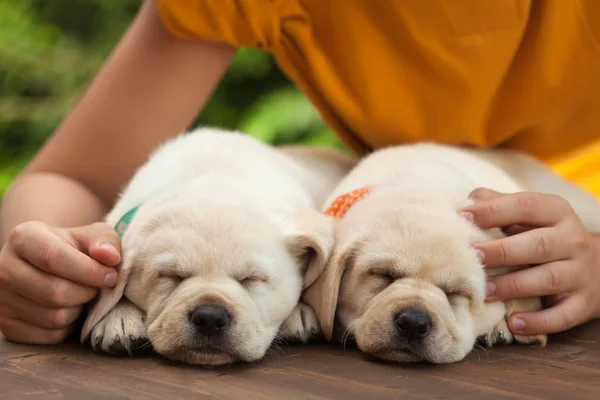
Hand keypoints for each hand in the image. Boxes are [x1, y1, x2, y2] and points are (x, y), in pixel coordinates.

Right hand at [0, 221, 120, 343]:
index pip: (54, 258)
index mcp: (23, 238)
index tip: (111, 277)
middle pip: (54, 292)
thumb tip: (110, 257)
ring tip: (82, 296)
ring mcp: (1, 298)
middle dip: (87, 293)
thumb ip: (105, 241)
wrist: (46, 264)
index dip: (89, 271)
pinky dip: (68, 327)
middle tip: (96, 287)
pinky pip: (49, 336)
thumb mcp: (92, 236)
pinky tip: (70, 309)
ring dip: (79, 310)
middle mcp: (3, 267)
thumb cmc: (74, 248)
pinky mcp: (6, 325)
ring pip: (53, 317)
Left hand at [460, 188, 599, 335]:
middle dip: (501, 251)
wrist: (596, 267)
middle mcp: (572, 240)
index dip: (493, 211)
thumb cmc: (544, 235)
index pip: (525, 206)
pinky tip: (513, 322)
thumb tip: (465, 202)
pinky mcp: (583, 303)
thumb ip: (498, 204)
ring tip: (484, 291)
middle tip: (472, 256)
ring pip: (547, 279)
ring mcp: (580, 273)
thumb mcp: (528, 215)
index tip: (462, 216)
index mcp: (556, 212)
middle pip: (538, 244)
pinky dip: (538, 322)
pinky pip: (562, 315)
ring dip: (512, 286)